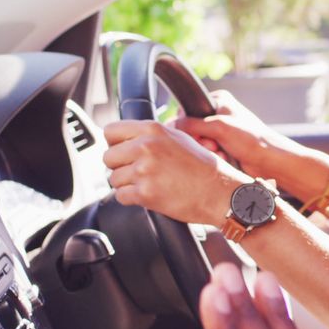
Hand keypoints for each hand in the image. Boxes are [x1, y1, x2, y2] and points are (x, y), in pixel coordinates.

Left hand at [103, 120, 249, 225]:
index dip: (115, 144)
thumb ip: (152, 136)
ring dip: (126, 184)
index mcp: (153, 129)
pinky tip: (149, 195)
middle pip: (108, 157)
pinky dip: (131, 198)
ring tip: (148, 184)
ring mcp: (144, 170)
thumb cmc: (204, 168)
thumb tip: (128, 139)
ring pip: (113, 179)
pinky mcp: (145, 193)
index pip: (111, 131)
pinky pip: (121, 196)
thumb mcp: (179, 138)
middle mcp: (146, 147)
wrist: (219, 192)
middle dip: (119, 166)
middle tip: (136, 172)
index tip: (122, 152)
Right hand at [173, 90, 305, 179]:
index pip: (188, 111)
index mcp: (218, 100)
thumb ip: (192, 124)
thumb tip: (170, 125)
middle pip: (192, 129)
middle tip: (214, 145)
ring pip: (199, 143)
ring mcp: (221, 131)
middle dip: (201, 141)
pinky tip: (224, 159)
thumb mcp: (218, 127)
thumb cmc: (251, 139)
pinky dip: (213, 157)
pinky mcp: (223, 146)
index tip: (199, 136)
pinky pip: (207, 152)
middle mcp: (219, 113)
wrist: (270, 161)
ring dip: (207, 151)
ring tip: (221, 153)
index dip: (189, 127)